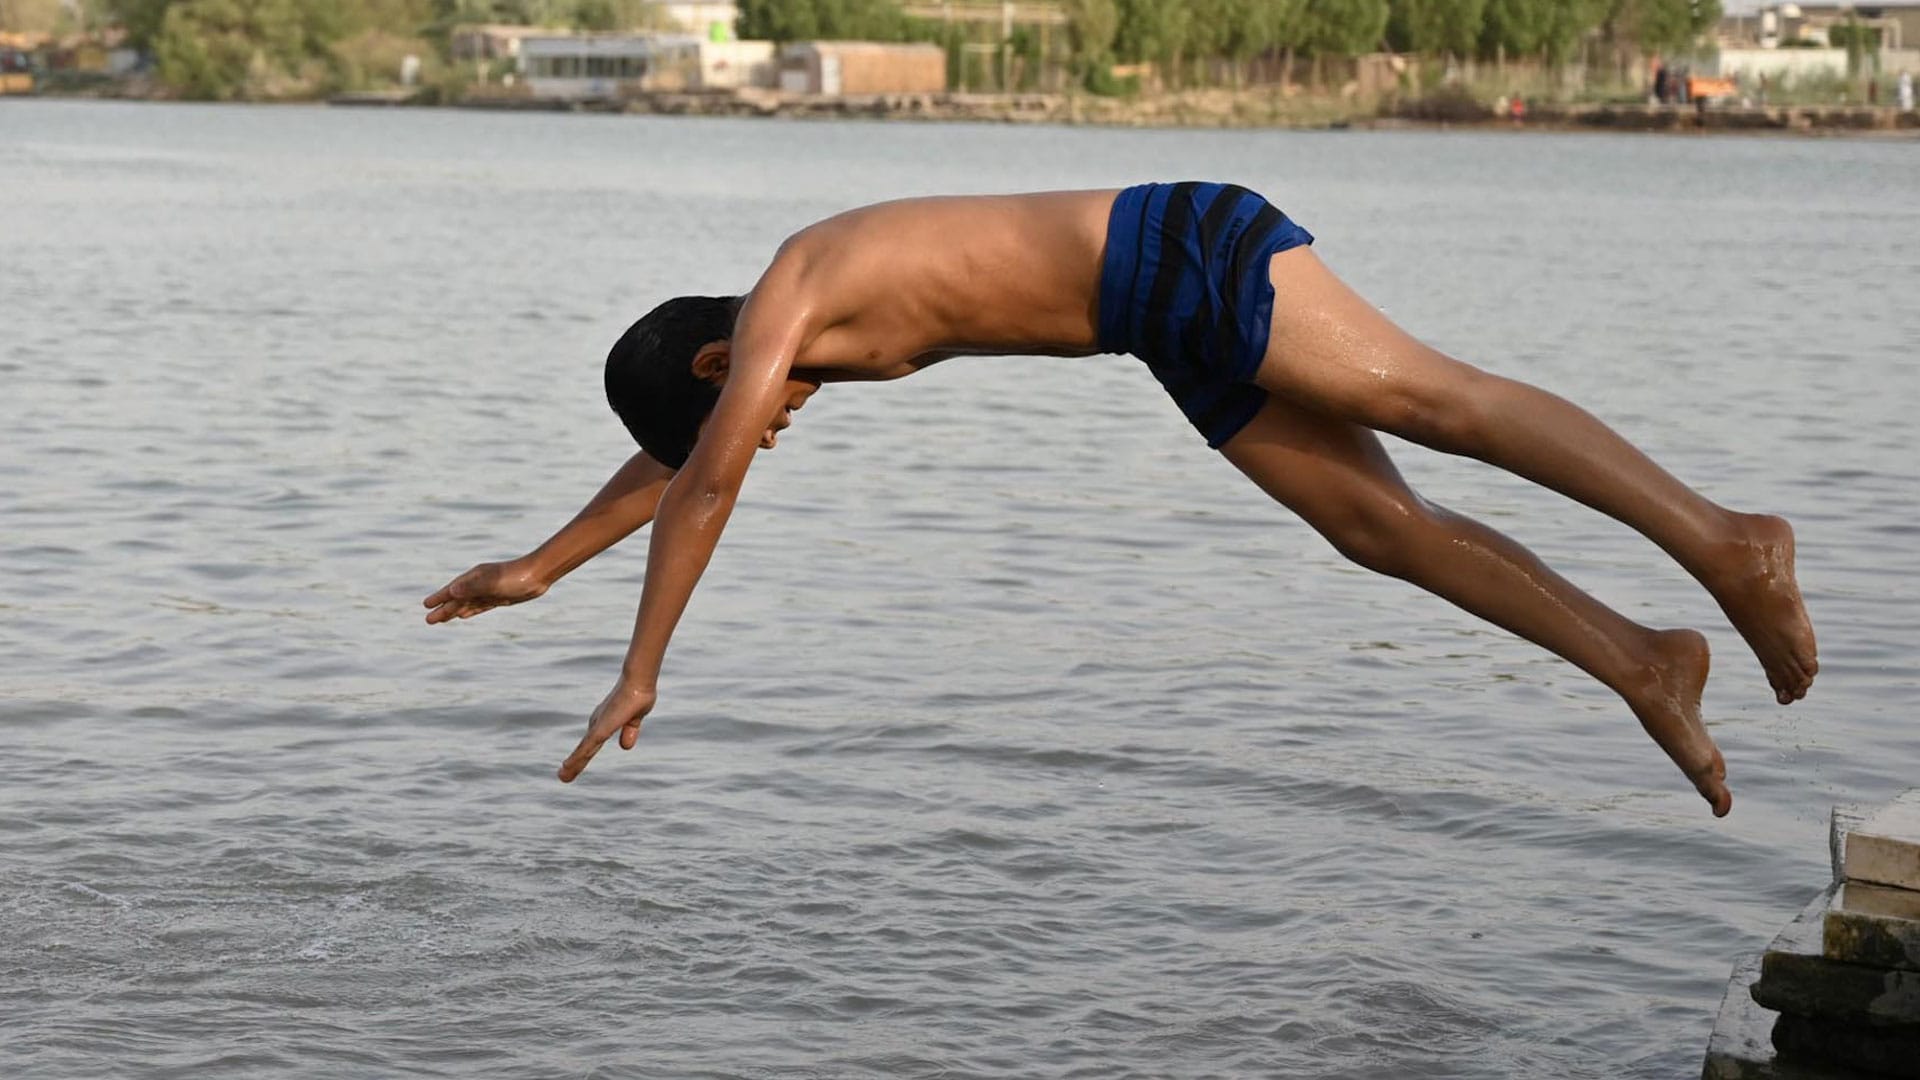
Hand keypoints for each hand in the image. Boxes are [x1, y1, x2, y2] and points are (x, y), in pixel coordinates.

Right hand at [422, 559, 547, 623]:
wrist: (538, 575)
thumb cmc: (515, 577)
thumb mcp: (492, 583)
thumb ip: (472, 587)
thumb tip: (451, 592)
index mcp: (474, 578)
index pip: (452, 590)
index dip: (439, 598)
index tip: (425, 606)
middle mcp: (478, 584)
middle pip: (457, 599)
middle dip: (443, 609)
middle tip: (428, 621)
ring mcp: (488, 591)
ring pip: (467, 604)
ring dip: (454, 611)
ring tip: (440, 620)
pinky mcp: (499, 598)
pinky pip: (479, 606)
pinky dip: (470, 611)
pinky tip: (463, 616)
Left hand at [558, 680, 656, 782]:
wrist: (638, 683)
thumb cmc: (638, 695)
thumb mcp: (635, 718)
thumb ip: (630, 731)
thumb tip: (625, 747)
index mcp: (604, 723)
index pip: (592, 743)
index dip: (583, 755)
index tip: (574, 764)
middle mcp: (597, 725)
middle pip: (584, 749)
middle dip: (575, 764)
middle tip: (563, 776)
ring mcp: (598, 728)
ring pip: (582, 751)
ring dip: (573, 765)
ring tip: (562, 777)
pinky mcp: (600, 730)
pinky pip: (586, 748)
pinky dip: (576, 758)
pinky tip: (567, 767)